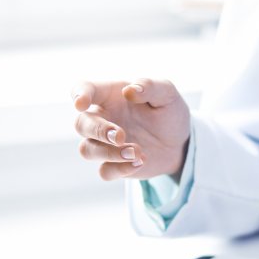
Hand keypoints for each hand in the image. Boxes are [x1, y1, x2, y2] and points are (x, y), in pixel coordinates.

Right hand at [72, 79, 189, 180]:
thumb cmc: (168, 112)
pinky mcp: (113, 164)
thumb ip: (150, 86)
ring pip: (87, 150)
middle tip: (121, 136)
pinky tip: (140, 162)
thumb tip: (129, 91)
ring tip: (138, 152)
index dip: (79, 95)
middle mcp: (103, 118)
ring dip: (109, 153)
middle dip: (98, 131)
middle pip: (81, 124)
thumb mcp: (168, 94)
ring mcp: (105, 143)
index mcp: (110, 95)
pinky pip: (105, 171)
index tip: (82, 104)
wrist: (180, 143)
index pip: (84, 89)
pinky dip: (120, 169)